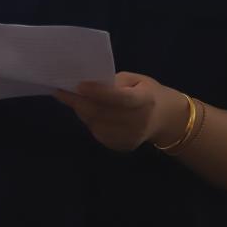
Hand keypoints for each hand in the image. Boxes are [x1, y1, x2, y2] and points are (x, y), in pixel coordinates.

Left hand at [54, 72, 186, 151]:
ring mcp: (130, 138)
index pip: (120, 98)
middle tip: (61, 91)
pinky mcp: (122, 146)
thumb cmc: (148, 93)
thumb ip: (115, 82)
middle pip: (103, 114)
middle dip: (80, 102)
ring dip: (81, 112)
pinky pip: (99, 133)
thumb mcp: (137, 80)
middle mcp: (138, 122)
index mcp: (145, 100)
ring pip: (96, 125)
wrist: (165, 119)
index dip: (99, 93)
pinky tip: (86, 111)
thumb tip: (90, 84)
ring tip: (71, 98)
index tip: (79, 85)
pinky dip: (89, 121)